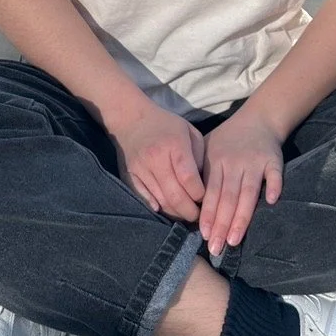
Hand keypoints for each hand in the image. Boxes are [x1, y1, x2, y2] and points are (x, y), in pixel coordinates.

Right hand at [108, 101, 206, 221]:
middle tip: (198, 216)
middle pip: (175, 196)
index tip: (206, 199)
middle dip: (190, 212)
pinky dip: (157, 208)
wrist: (131, 118)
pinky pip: (144, 200)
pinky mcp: (129, 177)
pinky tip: (166, 210)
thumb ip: (200, 157)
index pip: (189, 179)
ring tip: (186, 214)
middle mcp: (155, 159)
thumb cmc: (166, 126)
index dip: (200, 195)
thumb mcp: (190, 132)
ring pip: (161, 202)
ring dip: (176, 213)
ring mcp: (140, 169)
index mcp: (174, 145)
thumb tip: (205, 184)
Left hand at [199, 112, 283, 257]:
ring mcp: (255, 162)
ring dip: (242, 216)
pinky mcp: (273, 160)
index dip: (208, 214)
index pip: (211, 192)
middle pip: (228, 197)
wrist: (258, 118)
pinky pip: (275, 174)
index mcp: (217, 162)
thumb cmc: (228, 139)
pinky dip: (275, 186)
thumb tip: (183, 199)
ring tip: (234, 239)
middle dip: (221, 224)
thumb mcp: (207, 147)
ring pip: (248, 193)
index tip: (204, 235)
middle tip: (216, 248)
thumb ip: (198, 170)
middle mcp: (235, 163)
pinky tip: (272, 202)